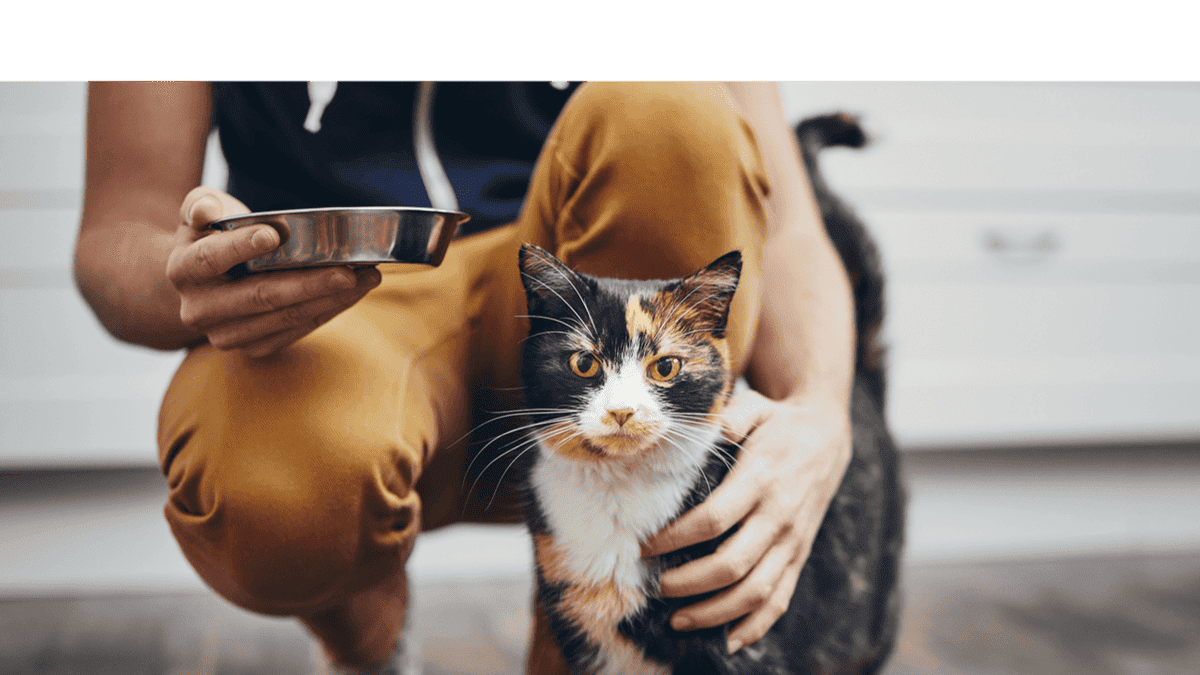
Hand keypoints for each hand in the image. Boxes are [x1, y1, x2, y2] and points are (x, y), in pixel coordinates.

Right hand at [166, 187, 381, 357]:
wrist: (207, 284)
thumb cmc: (213, 236)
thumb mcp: (202, 211)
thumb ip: (201, 204)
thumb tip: (204, 212)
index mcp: (183, 270)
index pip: (211, 258)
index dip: (241, 246)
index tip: (275, 234)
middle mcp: (199, 309)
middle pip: (260, 296)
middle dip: (309, 283)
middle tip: (348, 271)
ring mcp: (227, 334)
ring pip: (285, 317)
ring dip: (331, 299)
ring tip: (367, 277)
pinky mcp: (255, 348)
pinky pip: (298, 331)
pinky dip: (330, 311)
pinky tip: (355, 293)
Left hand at [641, 389, 851, 653]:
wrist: (827, 434)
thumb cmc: (777, 421)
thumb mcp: (754, 407)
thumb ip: (729, 418)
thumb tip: (702, 430)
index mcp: (761, 479)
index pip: (714, 520)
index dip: (676, 539)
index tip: (646, 546)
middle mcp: (779, 515)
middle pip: (731, 565)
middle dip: (687, 582)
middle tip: (655, 585)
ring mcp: (792, 541)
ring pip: (755, 591)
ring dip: (715, 612)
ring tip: (678, 619)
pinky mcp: (799, 555)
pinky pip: (781, 599)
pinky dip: (756, 626)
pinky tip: (729, 642)